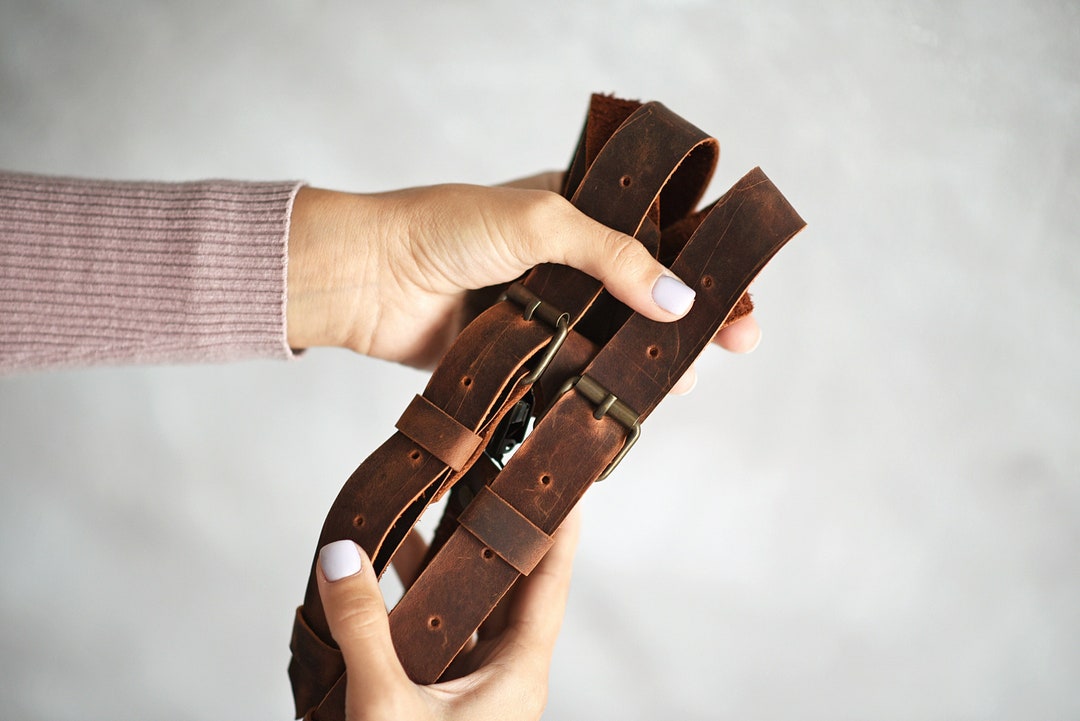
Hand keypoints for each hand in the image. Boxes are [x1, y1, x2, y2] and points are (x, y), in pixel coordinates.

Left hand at [286, 172, 760, 376]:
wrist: (366, 277)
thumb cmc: (443, 229)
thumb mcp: (541, 222)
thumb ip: (614, 257)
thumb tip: (680, 300)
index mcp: (575, 214)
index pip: (657, 238)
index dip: (702, 267)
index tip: (740, 299)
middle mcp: (563, 263)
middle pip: (642, 295)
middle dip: (689, 321)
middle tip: (733, 345)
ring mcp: (542, 311)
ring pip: (609, 340)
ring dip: (646, 360)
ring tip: (681, 382)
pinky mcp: (517, 355)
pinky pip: (567, 376)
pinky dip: (595, 389)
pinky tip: (625, 406)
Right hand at [316, 509, 581, 720]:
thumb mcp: (386, 706)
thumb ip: (363, 629)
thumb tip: (339, 555)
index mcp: (518, 672)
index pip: (549, 582)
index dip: (559, 529)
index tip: (565, 483)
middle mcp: (506, 675)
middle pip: (512, 587)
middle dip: (498, 533)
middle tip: (490, 478)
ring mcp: (476, 690)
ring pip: (472, 610)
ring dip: (453, 564)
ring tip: (434, 508)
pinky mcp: (444, 702)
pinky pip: (440, 637)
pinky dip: (419, 603)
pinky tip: (388, 576)